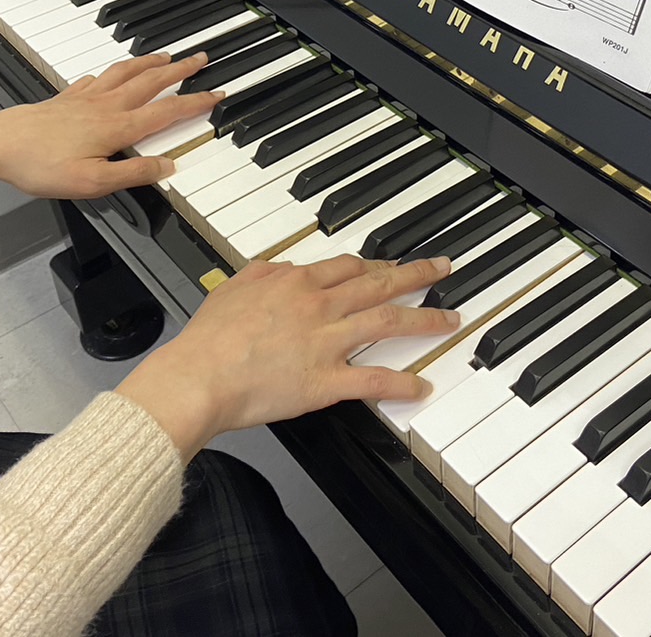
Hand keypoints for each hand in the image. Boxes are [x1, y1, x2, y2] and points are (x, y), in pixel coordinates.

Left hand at [0, 53, 221, 196]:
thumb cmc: (41, 165)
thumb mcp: (93, 183)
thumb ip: (134, 173)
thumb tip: (167, 167)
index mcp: (117, 127)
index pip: (167, 112)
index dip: (196, 103)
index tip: (217, 94)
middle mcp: (106, 106)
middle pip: (152, 82)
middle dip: (181, 70)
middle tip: (201, 59)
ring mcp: (86, 99)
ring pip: (126, 73)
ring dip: (151, 63)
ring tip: (167, 56)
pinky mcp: (67, 98)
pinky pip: (97, 78)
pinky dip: (113, 71)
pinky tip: (112, 73)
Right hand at [117, 256, 460, 459]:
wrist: (200, 376)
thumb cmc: (209, 339)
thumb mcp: (233, 287)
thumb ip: (264, 273)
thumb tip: (284, 267)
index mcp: (297, 284)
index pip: (349, 267)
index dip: (377, 265)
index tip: (393, 266)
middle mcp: (319, 307)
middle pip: (379, 285)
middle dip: (417, 275)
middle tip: (442, 270)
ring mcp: (326, 343)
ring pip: (388, 323)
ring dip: (424, 320)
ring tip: (450, 319)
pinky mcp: (326, 382)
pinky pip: (373, 380)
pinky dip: (401, 383)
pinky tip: (420, 385)